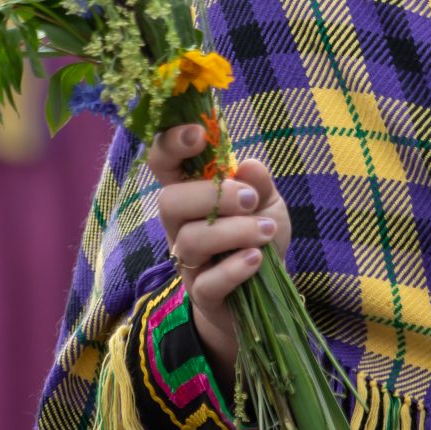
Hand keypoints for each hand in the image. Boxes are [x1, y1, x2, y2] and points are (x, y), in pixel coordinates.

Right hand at [147, 124, 288, 382]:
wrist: (266, 292)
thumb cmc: (259, 236)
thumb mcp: (267, 203)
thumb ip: (259, 183)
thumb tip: (248, 165)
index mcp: (191, 193)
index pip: (163, 162)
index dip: (171, 144)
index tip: (197, 135)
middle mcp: (181, 225)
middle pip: (168, 202)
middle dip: (209, 196)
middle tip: (249, 199)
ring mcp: (188, 261)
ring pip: (191, 240)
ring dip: (234, 232)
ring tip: (267, 232)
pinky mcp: (202, 294)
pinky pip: (207, 282)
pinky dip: (235, 268)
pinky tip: (257, 259)